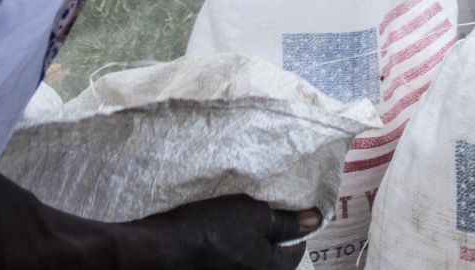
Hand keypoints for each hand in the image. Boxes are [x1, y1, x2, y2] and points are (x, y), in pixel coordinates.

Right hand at [123, 197, 320, 269]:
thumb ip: (287, 221)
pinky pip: (233, 264)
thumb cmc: (209, 230)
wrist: (159, 249)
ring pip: (251, 262)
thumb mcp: (253, 215)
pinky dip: (231, 253)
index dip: (292, 226)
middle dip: (270, 238)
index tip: (282, 211)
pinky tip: (219, 238)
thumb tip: (315, 219)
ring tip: (235, 226)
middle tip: (257, 216)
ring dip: (249, 246)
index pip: (296, 250)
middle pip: (273, 259)